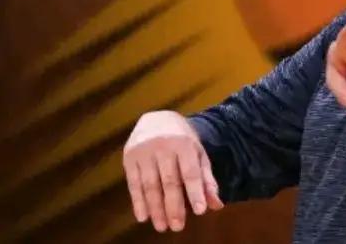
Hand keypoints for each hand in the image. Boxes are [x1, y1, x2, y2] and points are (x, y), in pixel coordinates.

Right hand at [122, 110, 223, 232]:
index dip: (195, 192)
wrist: (157, 119)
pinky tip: (143, 217)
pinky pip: (133, 183)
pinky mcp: (129, 157)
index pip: (190, 172)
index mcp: (184, 144)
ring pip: (150, 185)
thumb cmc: (182, 141)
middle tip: (178, 227)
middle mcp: (163, 146)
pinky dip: (138, 201)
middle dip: (174, 206)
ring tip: (162, 226)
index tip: (200, 211)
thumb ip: (206, 179)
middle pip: (169, 181)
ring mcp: (144, 151)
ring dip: (156, 208)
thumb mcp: (198, 154)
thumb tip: (216, 204)